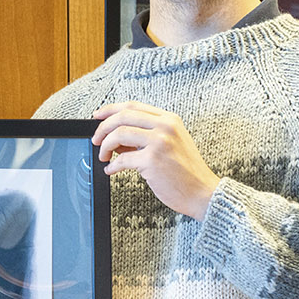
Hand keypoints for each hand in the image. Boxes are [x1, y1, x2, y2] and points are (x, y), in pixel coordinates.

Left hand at [91, 101, 219, 218]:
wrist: (202, 192)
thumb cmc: (185, 171)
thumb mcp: (171, 144)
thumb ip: (145, 136)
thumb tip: (115, 136)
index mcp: (169, 119)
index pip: (133, 106)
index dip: (110, 109)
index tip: (97, 116)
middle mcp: (165, 127)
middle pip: (122, 116)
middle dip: (103, 128)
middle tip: (96, 140)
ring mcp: (159, 142)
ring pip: (118, 134)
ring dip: (104, 146)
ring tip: (103, 156)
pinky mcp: (152, 161)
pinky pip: (121, 159)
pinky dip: (112, 165)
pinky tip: (111, 170)